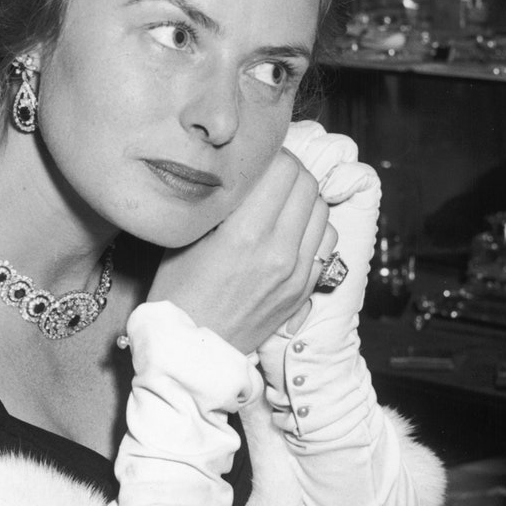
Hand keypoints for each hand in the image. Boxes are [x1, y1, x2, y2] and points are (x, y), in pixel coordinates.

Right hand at [148, 149, 336, 353]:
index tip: (256, 160)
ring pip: (322, 210)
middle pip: (308, 184)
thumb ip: (221, 202)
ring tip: (281, 203)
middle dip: (290, 171)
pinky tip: (291, 231)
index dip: (271, 155)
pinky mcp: (304, 289)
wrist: (191, 350)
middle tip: (269, 175)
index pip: (283, 168)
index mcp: (245, 233)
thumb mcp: (187, 238)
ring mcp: (296, 273)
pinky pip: (327, 242)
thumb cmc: (178, 293)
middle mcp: (278, 251)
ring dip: (304, 198)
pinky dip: (314, 228)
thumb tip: (244, 171)